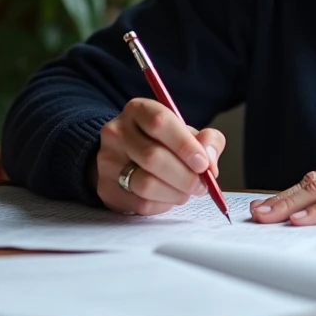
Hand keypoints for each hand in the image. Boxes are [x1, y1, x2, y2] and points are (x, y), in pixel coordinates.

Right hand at [90, 98, 224, 215]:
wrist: (125, 158)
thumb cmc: (162, 143)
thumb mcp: (186, 132)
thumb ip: (207, 140)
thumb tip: (210, 159)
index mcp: (138, 110)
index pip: (159, 122)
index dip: (185, 144)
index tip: (203, 163)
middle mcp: (117, 132)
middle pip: (153, 157)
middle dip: (185, 176)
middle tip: (202, 185)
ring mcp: (107, 160)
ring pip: (146, 184)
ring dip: (175, 193)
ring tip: (186, 191)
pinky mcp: (106, 188)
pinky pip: (140, 204)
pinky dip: (163, 205)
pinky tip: (169, 197)